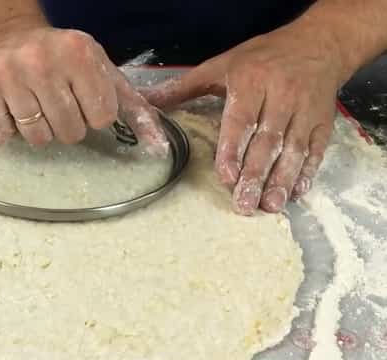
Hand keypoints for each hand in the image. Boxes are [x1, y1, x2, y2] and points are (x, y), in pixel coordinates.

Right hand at [0, 24, 168, 153]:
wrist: (7, 37)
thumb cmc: (62, 59)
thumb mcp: (101, 71)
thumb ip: (132, 107)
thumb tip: (159, 146)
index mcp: (78, 54)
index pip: (102, 117)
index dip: (94, 114)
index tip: (82, 98)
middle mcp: (42, 62)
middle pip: (70, 132)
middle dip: (67, 124)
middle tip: (57, 103)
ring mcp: (9, 77)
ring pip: (37, 138)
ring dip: (39, 129)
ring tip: (34, 105)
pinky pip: (3, 137)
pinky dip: (8, 131)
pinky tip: (11, 109)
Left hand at [145, 22, 350, 214]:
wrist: (318, 42)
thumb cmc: (261, 57)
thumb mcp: (220, 65)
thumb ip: (183, 87)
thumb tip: (146, 102)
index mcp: (251, 81)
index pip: (240, 120)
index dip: (233, 149)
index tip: (225, 177)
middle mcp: (281, 95)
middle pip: (267, 141)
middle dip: (256, 175)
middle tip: (244, 205)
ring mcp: (305, 109)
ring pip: (294, 148)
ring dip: (282, 180)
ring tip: (270, 206)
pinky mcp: (324, 120)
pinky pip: (317, 148)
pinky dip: (308, 171)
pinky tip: (296, 192)